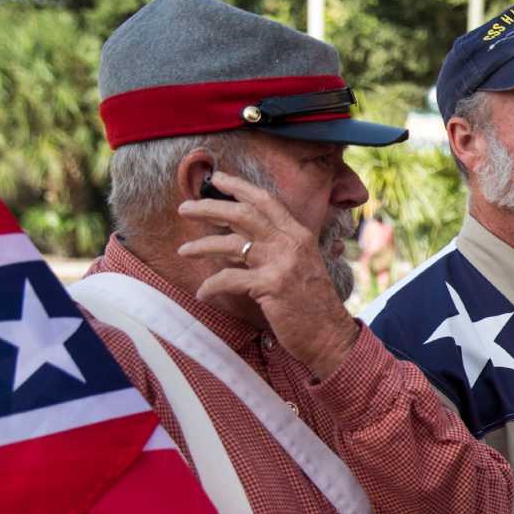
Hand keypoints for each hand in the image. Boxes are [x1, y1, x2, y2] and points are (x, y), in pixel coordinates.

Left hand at [178, 171, 359, 377]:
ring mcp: (281, 264)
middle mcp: (291, 243)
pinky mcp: (271, 286)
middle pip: (243, 214)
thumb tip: (238, 239)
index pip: (266, 201)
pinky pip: (229, 279)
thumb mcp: (300, 266)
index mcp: (298, 234)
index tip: (216, 179)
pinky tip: (202, 293)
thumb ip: (276, 248)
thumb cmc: (312, 303)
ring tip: (183, 250)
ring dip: (202, 245)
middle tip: (185, 208)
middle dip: (209, 207)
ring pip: (231, 243)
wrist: (330, 334)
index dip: (239, 187)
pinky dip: (211, 286)